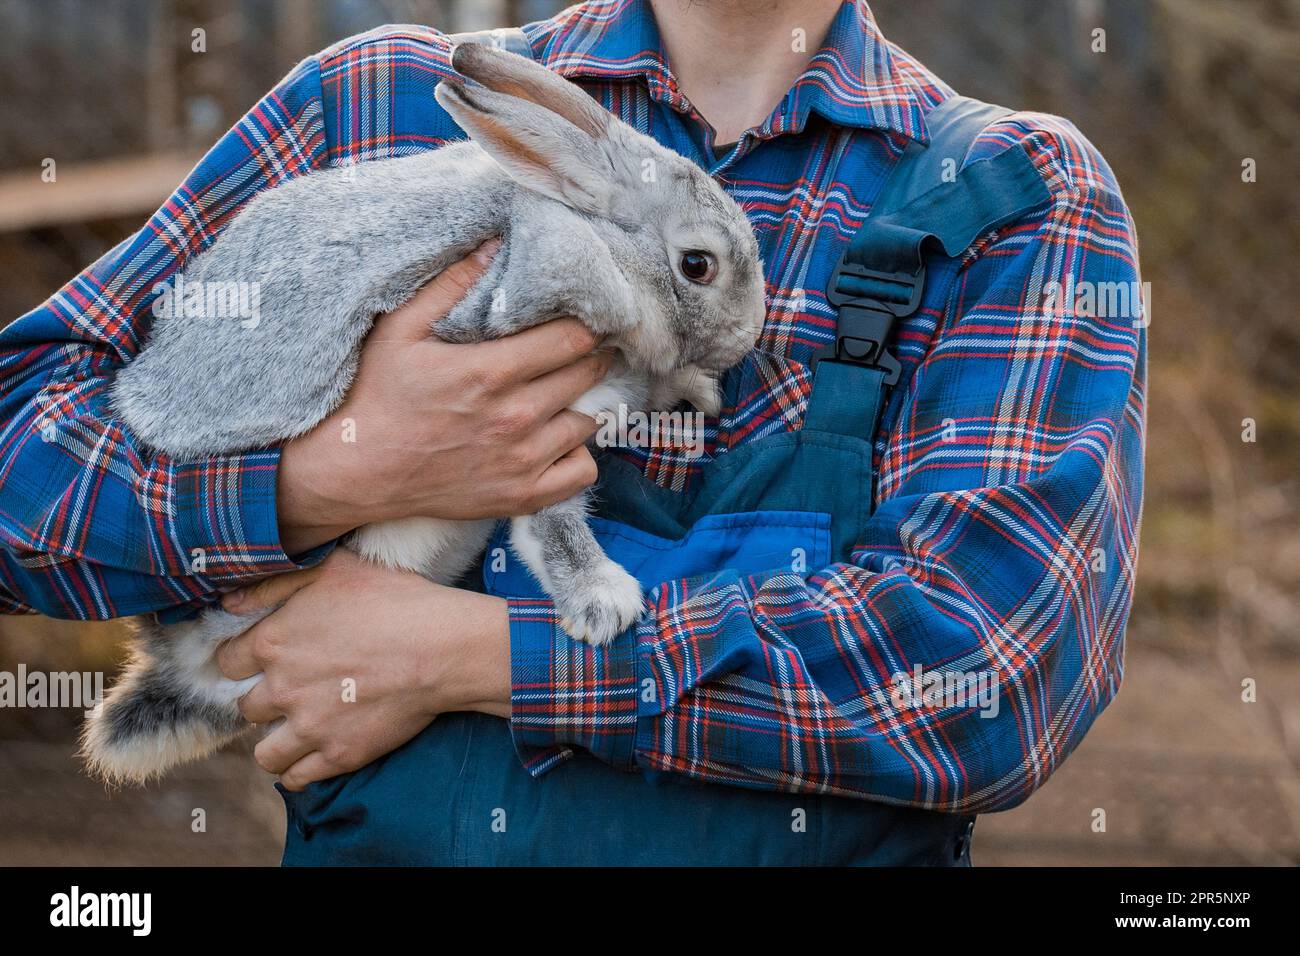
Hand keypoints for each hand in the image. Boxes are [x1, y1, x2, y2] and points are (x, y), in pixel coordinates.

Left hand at [216, 549, 511, 789]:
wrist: (442, 648)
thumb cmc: (394, 600)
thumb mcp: (334, 569)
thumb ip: (274, 583)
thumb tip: (228, 603)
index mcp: (274, 641)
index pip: (227, 662)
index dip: (244, 660)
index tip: (263, 661)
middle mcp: (282, 689)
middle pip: (246, 707)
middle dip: (265, 699)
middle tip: (292, 691)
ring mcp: (309, 727)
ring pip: (264, 753)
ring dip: (275, 742)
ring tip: (297, 729)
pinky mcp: (338, 754)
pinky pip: (296, 777)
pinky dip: (299, 770)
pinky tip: (311, 756)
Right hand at [276, 238, 611, 552]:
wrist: (355, 471)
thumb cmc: (375, 395)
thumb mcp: (400, 329)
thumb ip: (451, 285)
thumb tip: (495, 244)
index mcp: (490, 371)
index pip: (573, 338)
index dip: (586, 323)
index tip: (585, 317)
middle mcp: (515, 417)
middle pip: (587, 374)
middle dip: (590, 355)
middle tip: (581, 349)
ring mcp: (522, 461)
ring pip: (589, 422)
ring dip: (583, 404)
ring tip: (565, 393)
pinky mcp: (521, 496)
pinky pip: (582, 472)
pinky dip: (579, 455)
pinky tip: (558, 440)